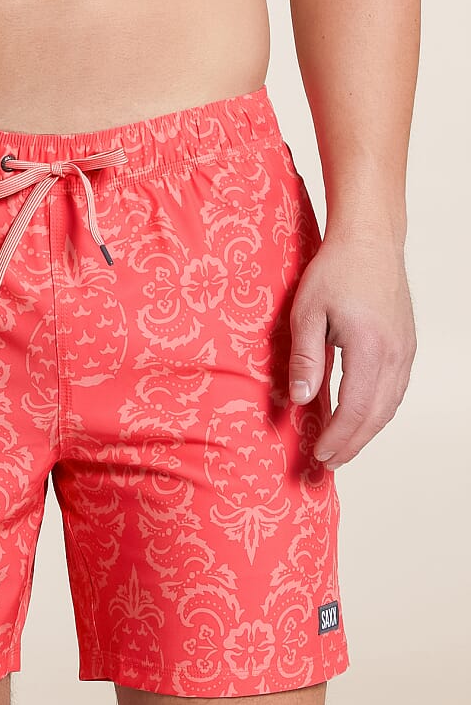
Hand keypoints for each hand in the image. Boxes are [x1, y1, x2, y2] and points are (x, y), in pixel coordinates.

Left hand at [287, 232, 415, 469]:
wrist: (370, 242)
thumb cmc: (335, 272)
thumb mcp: (306, 313)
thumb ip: (305, 358)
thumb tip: (298, 399)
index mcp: (370, 346)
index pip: (356, 408)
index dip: (338, 436)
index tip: (319, 453)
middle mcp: (396, 353)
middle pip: (377, 415)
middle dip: (352, 443)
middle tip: (328, 463)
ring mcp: (406, 350)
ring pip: (390, 405)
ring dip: (367, 432)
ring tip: (342, 449)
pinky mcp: (406, 346)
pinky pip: (395, 390)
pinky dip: (378, 412)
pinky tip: (360, 420)